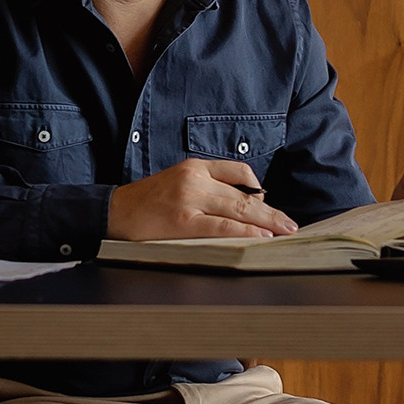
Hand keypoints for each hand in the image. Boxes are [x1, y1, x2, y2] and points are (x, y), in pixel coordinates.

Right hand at [107, 159, 299, 241]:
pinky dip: (246, 232)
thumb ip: (206, 188)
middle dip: (272, 211)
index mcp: (194, 166)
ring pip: (239, 209)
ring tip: (283, 232)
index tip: (269, 203)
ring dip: (266, 222)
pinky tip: (259, 238)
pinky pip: (223, 227)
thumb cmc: (146, 203)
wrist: (112, 212)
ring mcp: (190, 199)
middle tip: (290, 224)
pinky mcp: (184, 221)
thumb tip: (241, 206)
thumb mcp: (177, 182)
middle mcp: (195, 178)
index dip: (259, 188)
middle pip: (245, 194)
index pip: (238, 170)